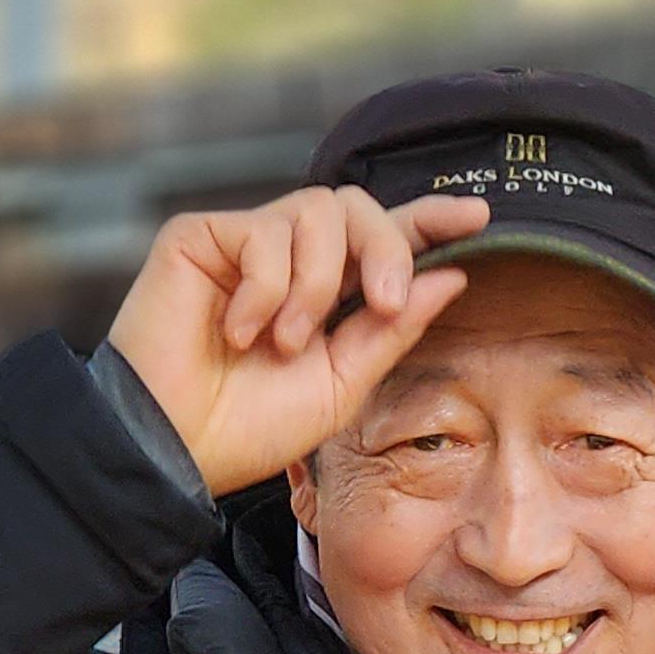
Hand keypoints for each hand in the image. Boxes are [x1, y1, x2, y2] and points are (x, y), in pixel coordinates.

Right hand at [106, 186, 493, 494]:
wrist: (176, 448)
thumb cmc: (250, 425)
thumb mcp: (343, 383)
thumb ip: (392, 328)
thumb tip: (451, 275)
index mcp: (328, 292)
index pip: (384, 236)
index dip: (430, 219)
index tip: (478, 218)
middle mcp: (289, 259)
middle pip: (358, 206)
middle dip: (386, 249)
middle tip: (384, 303)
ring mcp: (243, 243)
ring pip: (318, 212)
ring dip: (316, 285)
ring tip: (283, 342)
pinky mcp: (198, 236)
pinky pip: (262, 234)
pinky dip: (264, 290)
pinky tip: (236, 332)